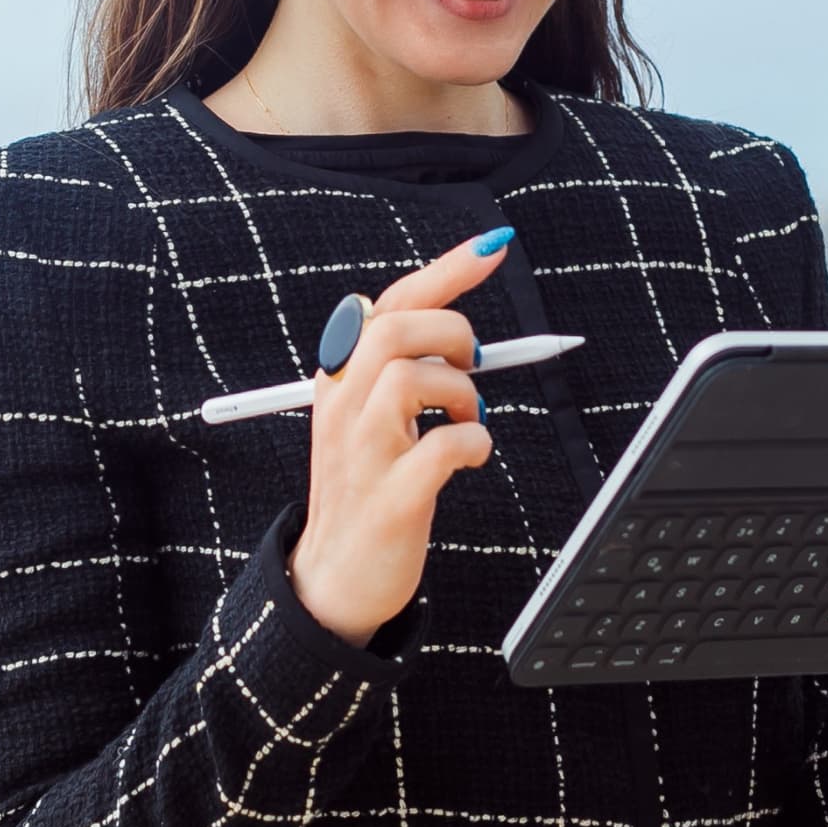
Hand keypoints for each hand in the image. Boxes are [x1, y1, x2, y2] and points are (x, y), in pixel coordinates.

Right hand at [287, 229, 514, 645]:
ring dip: (462, 390)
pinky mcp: (391, 498)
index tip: (495, 247)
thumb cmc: (363, 486)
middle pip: (397, 330)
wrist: (332, 579)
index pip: (389, 304)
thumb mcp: (363, 418)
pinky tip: (472, 455)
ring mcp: (362, 453)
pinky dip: (474, 442)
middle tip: (472, 369)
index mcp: (337, 380)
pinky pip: (443, 447)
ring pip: (412, 376)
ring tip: (469, 416)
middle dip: (453, 336)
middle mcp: (341, 407)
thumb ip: (395, 370)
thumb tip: (455, 331)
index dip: (447, 271)